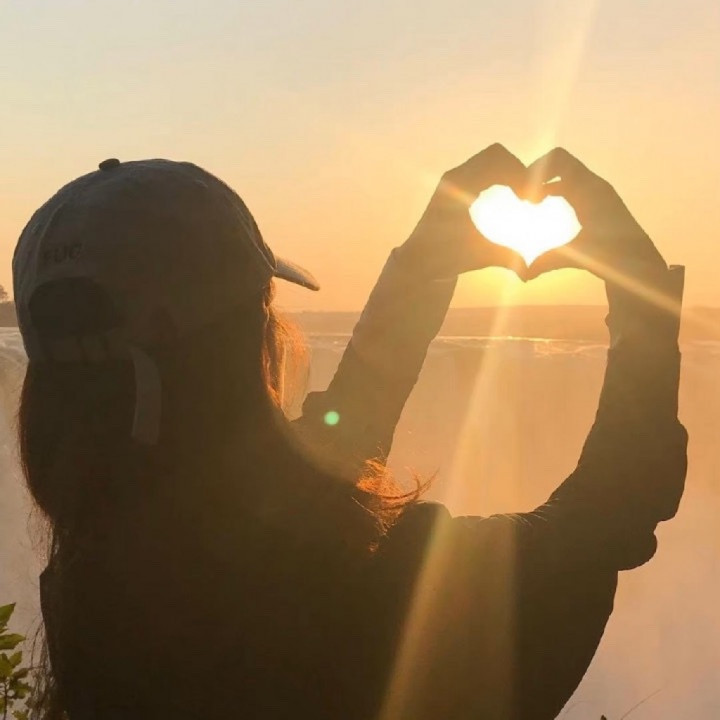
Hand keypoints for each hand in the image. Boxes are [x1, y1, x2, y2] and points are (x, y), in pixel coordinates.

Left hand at [397, 144, 527, 279]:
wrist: (420, 260)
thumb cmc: (446, 258)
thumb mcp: (479, 256)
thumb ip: (507, 258)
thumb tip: (531, 271)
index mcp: (458, 187)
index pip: (497, 161)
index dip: (519, 175)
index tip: (528, 200)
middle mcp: (454, 177)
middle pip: (496, 154)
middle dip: (517, 171)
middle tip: (527, 197)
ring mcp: (453, 178)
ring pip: (490, 159)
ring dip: (509, 173)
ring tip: (520, 197)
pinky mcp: (455, 184)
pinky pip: (483, 169)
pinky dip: (499, 177)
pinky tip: (507, 199)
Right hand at [524, 148, 666, 283]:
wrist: (639, 262)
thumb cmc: (613, 256)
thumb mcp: (580, 255)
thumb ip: (550, 261)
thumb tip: (525, 275)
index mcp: (591, 189)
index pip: (559, 159)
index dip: (537, 169)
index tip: (525, 194)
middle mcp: (593, 185)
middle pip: (559, 162)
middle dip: (537, 174)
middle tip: (524, 197)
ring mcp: (594, 192)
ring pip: (563, 174)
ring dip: (544, 183)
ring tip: (530, 203)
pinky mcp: (594, 201)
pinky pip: (569, 185)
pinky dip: (553, 190)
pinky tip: (542, 206)